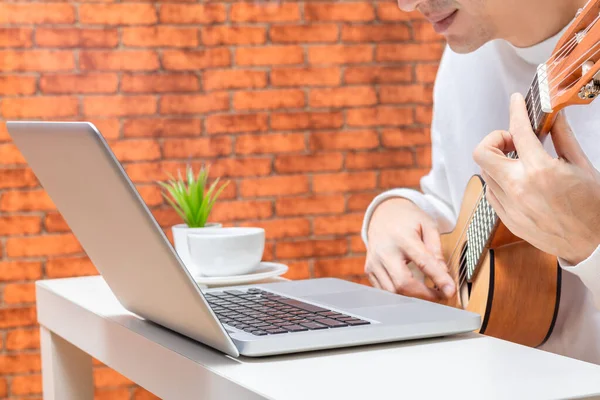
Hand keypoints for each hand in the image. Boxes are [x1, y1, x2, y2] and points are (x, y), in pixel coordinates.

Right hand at [365, 198, 455, 300]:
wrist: (383, 213)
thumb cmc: (408, 219)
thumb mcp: (428, 225)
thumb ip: (436, 249)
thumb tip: (443, 273)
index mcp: (402, 237)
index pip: (423, 262)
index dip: (438, 279)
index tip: (450, 291)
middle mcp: (385, 251)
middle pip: (403, 283)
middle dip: (425, 295)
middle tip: (440, 296)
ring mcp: (374, 261)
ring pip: (393, 291)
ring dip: (412, 297)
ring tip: (427, 292)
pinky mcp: (369, 269)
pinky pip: (384, 290)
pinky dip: (399, 293)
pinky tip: (411, 288)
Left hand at [473, 92, 599, 264]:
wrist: (592, 244)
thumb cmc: (592, 207)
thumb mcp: (582, 166)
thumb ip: (562, 138)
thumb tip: (555, 116)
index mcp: (540, 171)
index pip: (518, 130)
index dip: (516, 110)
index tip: (516, 101)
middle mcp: (518, 188)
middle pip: (482, 153)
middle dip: (495, 140)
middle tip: (512, 141)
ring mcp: (510, 206)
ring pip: (485, 173)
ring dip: (498, 162)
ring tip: (520, 162)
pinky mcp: (507, 220)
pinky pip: (492, 193)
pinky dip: (500, 182)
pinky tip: (518, 181)